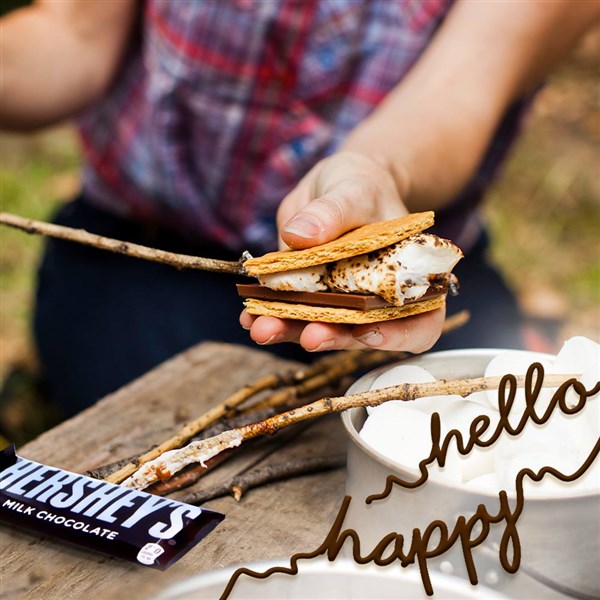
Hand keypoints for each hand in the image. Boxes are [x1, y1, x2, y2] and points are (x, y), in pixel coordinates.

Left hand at [239, 151, 445, 351]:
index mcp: (408, 276)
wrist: (335, 183)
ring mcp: (339, 302)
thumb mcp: (352, 189)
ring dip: (292, 332)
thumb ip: (332, 211)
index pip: (420, 320)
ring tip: (262, 328)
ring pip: (322, 329)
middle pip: (363, 332)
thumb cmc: (360, 185)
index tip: (368, 331)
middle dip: (334, 337)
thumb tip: (299, 235)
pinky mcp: (307, 296)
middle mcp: (376, 298)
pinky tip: (249, 316)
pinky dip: (270, 316)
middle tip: (309, 336)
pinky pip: (291, 314)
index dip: (399, 334)